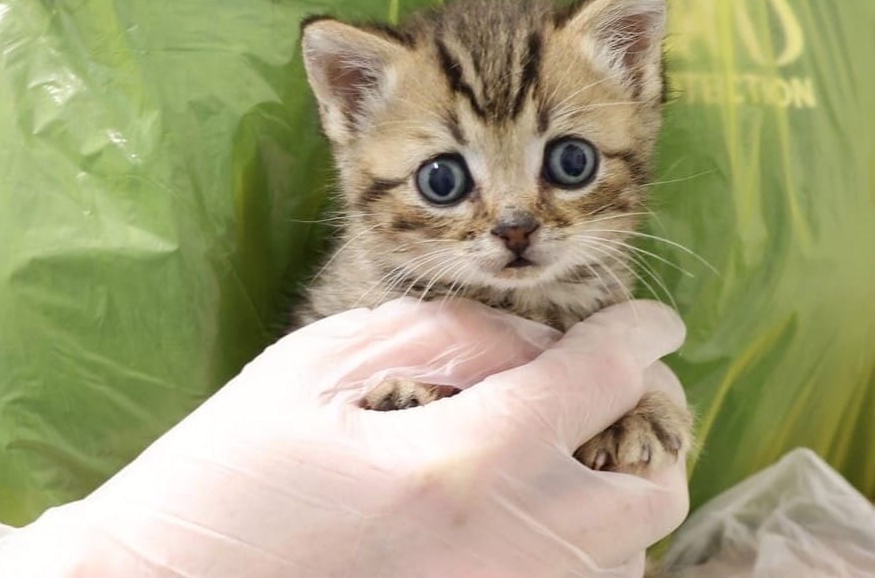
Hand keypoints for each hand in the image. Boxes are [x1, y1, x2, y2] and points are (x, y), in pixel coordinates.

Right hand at [0, 298, 689, 577]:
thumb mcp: (312, 368)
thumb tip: (524, 340)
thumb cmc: (219, 477)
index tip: (655, 321)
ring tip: (572, 456)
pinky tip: (530, 518)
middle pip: (649, 495)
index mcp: (455, 466)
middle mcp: (499, 552)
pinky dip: (578, 552)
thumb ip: (435, 340)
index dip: (638, 337)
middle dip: (654, 432)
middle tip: (615, 396)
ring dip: (618, 496)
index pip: (593, 385)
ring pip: (625, 560)